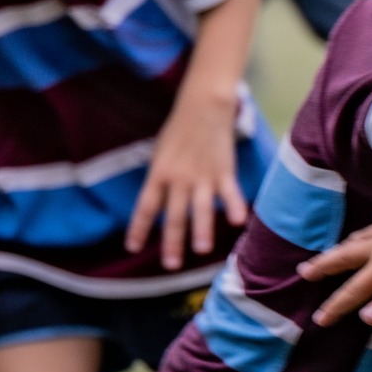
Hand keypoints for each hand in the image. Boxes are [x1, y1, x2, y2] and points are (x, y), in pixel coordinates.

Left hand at [126, 90, 246, 269]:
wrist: (203, 106)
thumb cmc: (179, 131)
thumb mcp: (160, 154)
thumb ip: (160, 182)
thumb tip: (157, 208)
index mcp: (159, 173)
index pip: (146, 206)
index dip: (139, 227)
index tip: (133, 247)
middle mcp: (179, 178)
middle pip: (175, 214)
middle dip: (173, 241)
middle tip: (171, 265)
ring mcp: (203, 176)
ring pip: (201, 207)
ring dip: (202, 229)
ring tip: (202, 250)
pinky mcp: (224, 171)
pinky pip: (230, 192)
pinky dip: (235, 206)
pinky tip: (239, 222)